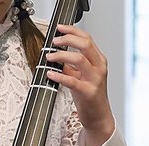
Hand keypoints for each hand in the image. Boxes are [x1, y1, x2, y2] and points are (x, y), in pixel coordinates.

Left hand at [44, 25, 115, 145]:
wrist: (98, 116)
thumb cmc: (89, 95)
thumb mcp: (80, 75)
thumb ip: (70, 65)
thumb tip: (55, 54)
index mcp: (98, 60)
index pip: (87, 39)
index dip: (72, 31)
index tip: (60, 28)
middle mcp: (99, 67)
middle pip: (85, 44)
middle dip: (67, 39)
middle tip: (54, 41)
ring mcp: (95, 79)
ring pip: (79, 59)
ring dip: (61, 55)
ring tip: (49, 57)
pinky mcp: (88, 92)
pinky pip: (72, 81)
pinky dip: (59, 76)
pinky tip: (50, 74)